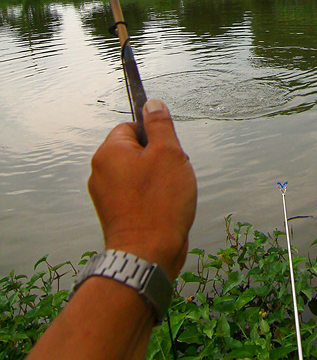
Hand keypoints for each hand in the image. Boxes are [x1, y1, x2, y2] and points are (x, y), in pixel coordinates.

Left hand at [88, 99, 196, 280]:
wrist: (147, 255)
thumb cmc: (159, 203)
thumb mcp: (168, 153)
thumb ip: (160, 125)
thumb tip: (153, 104)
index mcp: (109, 152)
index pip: (131, 126)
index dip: (154, 135)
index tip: (169, 149)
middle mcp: (101, 172)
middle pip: (135, 150)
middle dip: (159, 159)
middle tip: (173, 173)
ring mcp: (106, 196)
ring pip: (138, 173)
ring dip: (158, 179)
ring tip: (171, 194)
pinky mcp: (116, 214)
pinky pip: (136, 195)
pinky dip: (152, 198)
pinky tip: (166, 209)